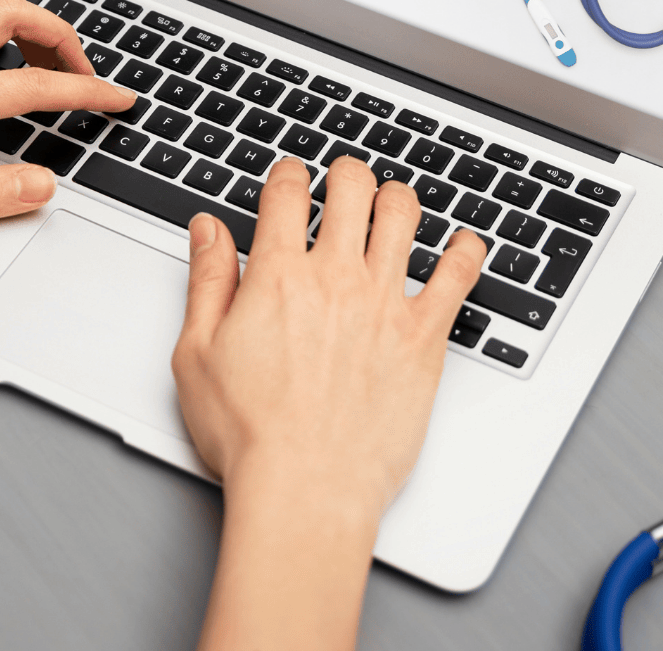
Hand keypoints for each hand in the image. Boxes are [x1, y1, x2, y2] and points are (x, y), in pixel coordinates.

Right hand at [173, 156, 485, 518]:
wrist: (306, 488)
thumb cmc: (250, 435)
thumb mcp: (197, 353)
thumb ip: (206, 282)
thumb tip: (208, 230)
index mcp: (278, 277)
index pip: (287, 192)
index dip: (287, 174)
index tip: (290, 177)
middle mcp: (336, 280)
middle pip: (352, 188)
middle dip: (346, 173)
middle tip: (344, 180)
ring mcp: (385, 305)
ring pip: (404, 216)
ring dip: (396, 197)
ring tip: (391, 202)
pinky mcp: (424, 339)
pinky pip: (457, 277)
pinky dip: (465, 251)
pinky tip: (463, 244)